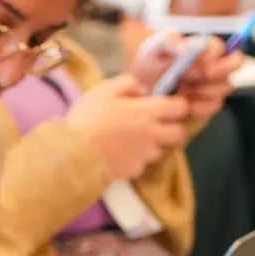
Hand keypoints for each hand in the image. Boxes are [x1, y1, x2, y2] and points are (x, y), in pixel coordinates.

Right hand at [67, 75, 190, 181]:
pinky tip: (119, 154)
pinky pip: (141, 163)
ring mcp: (144, 155)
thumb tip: (143, 90)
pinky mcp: (134, 171)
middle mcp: (152, 135)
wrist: (73, 153)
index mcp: (147, 112)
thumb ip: (127, 84)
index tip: (167, 104)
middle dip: (171, 127)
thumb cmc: (88, 117)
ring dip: (150, 144)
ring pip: (159, 149)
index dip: (177, 105)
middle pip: (178, 133)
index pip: (180, 107)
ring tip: (130, 140)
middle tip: (154, 124)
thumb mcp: (104, 90)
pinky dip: (134, 159)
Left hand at [131, 33, 241, 120]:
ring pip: (225, 86)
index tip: (196, 63)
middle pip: (236, 63)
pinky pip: (214, 105)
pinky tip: (185, 103)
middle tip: (203, 75)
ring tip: (183, 90)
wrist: (142, 90)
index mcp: (204, 48)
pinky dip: (200, 106)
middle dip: (222, 69)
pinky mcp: (208, 103)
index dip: (212, 55)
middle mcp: (215, 64)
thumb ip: (170, 40)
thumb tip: (190, 47)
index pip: (221, 47)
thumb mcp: (155, 48)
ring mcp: (214, 84)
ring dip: (204, 89)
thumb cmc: (151, 63)